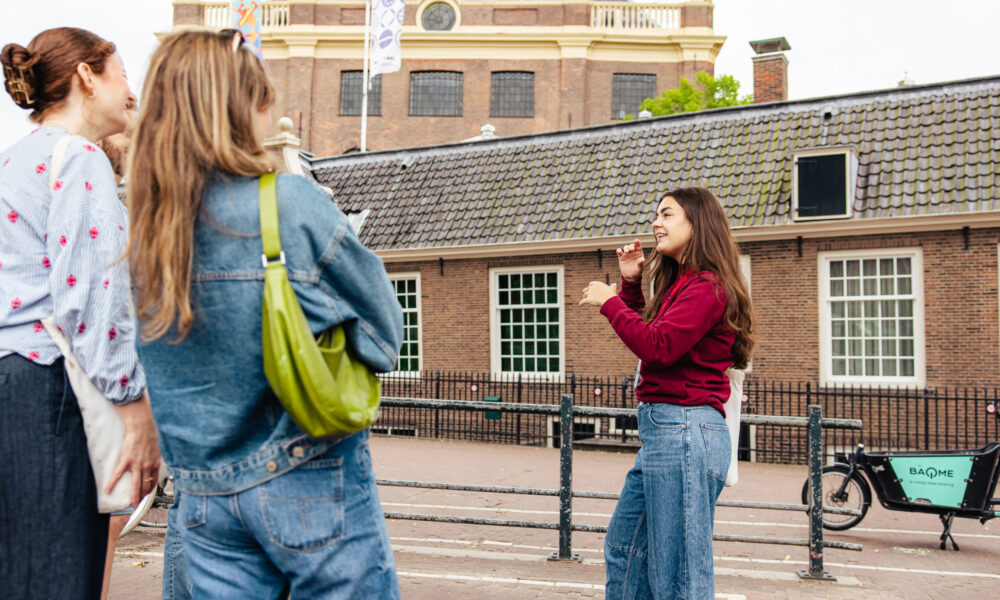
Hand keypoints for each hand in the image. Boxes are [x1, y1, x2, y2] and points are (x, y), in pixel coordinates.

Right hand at [109, 393, 161, 507]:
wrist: (142, 427)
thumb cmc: (148, 436)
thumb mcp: (156, 450)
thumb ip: (153, 459)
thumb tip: (151, 465)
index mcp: (154, 464)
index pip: (153, 482)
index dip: (150, 492)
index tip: (147, 498)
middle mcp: (147, 466)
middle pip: (145, 487)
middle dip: (143, 499)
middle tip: (139, 508)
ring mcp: (137, 464)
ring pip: (136, 485)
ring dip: (134, 497)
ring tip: (132, 506)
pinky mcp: (126, 460)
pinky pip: (118, 474)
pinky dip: (112, 483)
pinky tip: (107, 490)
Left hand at [579, 281, 617, 307]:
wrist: (608, 300)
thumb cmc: (611, 295)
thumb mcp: (612, 289)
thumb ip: (612, 286)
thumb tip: (614, 284)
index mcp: (598, 284)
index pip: (591, 283)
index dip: (590, 286)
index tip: (590, 287)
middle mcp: (593, 287)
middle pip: (587, 289)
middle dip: (586, 290)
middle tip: (584, 292)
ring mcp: (590, 293)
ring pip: (585, 294)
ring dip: (584, 296)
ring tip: (584, 298)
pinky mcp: (588, 299)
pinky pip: (583, 301)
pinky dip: (581, 303)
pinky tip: (580, 305)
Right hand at [616, 239, 644, 280]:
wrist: (630, 276)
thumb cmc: (637, 271)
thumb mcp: (640, 268)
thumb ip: (640, 263)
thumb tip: (643, 259)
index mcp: (639, 253)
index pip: (638, 246)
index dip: (637, 242)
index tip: (636, 240)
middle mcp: (633, 253)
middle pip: (631, 246)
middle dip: (631, 246)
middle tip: (631, 250)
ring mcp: (627, 254)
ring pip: (625, 247)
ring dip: (626, 247)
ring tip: (627, 252)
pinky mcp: (621, 257)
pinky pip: (619, 252)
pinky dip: (619, 250)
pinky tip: (620, 251)